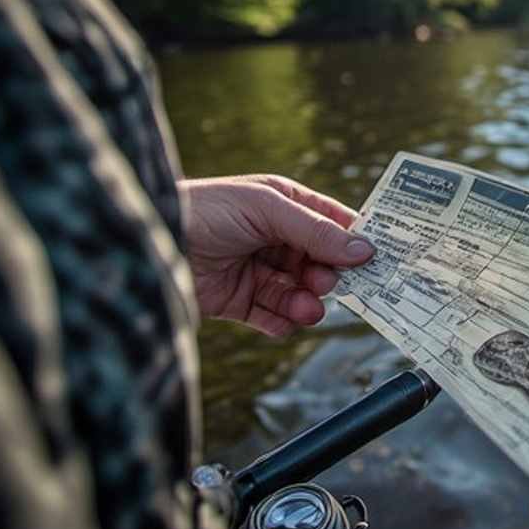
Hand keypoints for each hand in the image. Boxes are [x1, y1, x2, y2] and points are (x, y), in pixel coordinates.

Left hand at [179, 175, 374, 335]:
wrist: (147, 243)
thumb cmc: (205, 210)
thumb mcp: (266, 210)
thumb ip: (316, 231)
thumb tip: (364, 250)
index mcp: (284, 205)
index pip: (332, 222)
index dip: (355, 240)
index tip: (380, 259)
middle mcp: (274, 238)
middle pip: (320, 263)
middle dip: (326, 275)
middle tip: (322, 282)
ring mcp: (257, 271)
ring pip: (300, 293)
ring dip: (307, 303)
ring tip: (305, 309)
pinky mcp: (238, 302)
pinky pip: (273, 318)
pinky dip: (283, 322)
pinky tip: (283, 321)